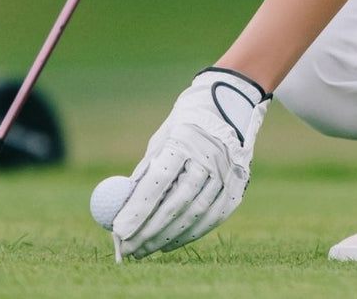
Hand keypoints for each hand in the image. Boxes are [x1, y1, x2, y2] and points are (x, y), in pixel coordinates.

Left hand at [111, 68, 268, 258]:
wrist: (231, 104)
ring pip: (195, 214)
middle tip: (128, 249)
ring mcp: (228, 173)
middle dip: (149, 231)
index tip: (118, 232)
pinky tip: (170, 244)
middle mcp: (209, 158)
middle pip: (176, 203)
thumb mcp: (161, 140)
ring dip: (168, 237)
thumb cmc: (185, 124)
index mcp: (184, 141)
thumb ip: (145, 172)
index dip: (138, 209)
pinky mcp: (239, 185)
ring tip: (145, 251)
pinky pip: (213, 216)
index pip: (158, 182)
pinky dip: (191, 234)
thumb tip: (120, 207)